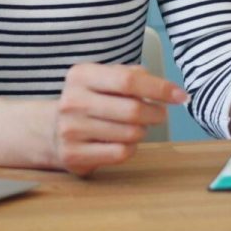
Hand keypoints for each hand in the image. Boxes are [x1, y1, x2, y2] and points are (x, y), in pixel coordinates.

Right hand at [51, 64, 186, 176]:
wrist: (50, 130)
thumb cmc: (89, 101)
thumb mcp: (104, 78)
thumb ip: (133, 76)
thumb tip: (166, 88)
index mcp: (81, 75)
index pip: (128, 80)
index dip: (160, 88)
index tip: (180, 95)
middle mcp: (73, 101)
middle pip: (133, 110)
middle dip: (156, 113)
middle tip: (159, 114)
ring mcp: (71, 130)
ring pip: (130, 133)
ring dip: (142, 131)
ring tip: (135, 126)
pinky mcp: (74, 155)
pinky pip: (120, 153)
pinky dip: (130, 147)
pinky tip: (122, 140)